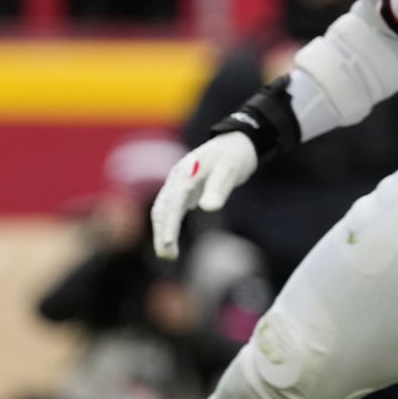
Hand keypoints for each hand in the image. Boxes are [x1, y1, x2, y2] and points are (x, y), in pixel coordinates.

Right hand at [151, 132, 256, 259]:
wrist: (235, 143)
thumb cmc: (234, 155)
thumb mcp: (231, 169)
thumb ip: (219, 187)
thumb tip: (208, 208)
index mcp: (186, 172)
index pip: (173, 201)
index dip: (169, 223)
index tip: (169, 243)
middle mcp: (177, 178)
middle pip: (162, 208)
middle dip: (162, 232)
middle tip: (168, 255)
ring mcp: (178, 184)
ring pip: (163, 210)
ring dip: (162, 231)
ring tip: (169, 254)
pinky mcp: (183, 190)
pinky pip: (170, 209)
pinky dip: (168, 225)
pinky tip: (170, 241)